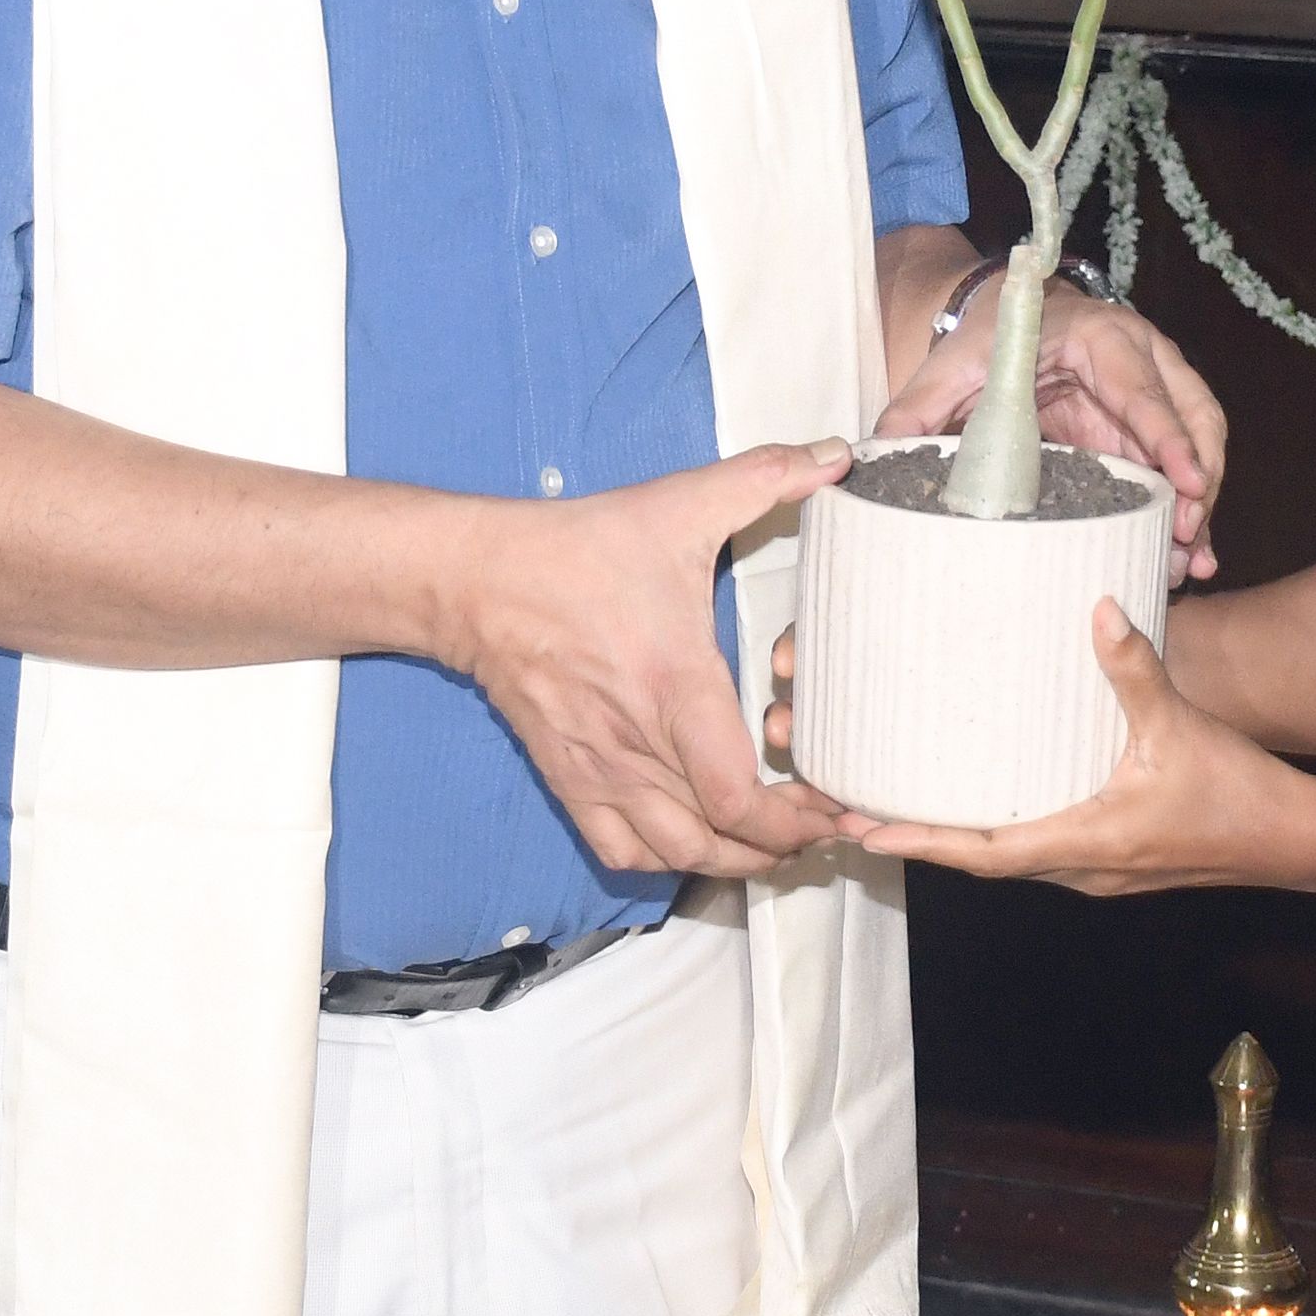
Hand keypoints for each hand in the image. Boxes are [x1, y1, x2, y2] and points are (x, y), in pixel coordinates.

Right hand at [435, 442, 854, 880]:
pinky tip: (697, 835)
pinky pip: (620, 852)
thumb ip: (765, 477)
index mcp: (674, 687)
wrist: (479, 580)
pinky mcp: (569, 780)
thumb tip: (837, 456)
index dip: (796, 820)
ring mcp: (599, 770)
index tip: (834, 806)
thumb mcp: (679, 505)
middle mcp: (637, 744)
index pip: (738, 797)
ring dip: (730, 858)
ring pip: (674, 856)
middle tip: (820, 825)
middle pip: (717, 842)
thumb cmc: (580, 549)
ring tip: (772, 838)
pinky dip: (666, 859)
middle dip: (781, 845)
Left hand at [828, 600, 1315, 893]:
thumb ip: (1134, 667)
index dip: (920, 843)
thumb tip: (1097, 607)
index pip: (984, 852)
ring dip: (953, 836)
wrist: (1296, 841)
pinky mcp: (1111, 857)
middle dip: (919, 838)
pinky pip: (1036, 847)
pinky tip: (983, 795)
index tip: (862, 829)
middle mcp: (1080, 868)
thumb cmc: (1241, 794)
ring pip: (1007, 856)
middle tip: (854, 808)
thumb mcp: (1180, 725)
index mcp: (1087, 844)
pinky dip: (996, 828)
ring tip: (899, 802)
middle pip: (981, 860)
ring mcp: (1095, 869)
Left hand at [877, 285, 1229, 579]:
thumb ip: (916, 409)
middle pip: (1193, 416)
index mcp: (1099, 336)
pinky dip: (1189, 505)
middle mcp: (1142, 356)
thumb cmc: (983, 340)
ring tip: (1189, 558)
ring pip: (1200, 441)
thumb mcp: (949, 370)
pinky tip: (1189, 553)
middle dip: (1197, 477)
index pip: (1143, 390)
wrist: (1002, 318)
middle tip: (1184, 534)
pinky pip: (1183, 462)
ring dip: (1201, 499)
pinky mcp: (1148, 424)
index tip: (1185, 482)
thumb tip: (876, 455)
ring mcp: (1153, 389)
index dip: (1168, 438)